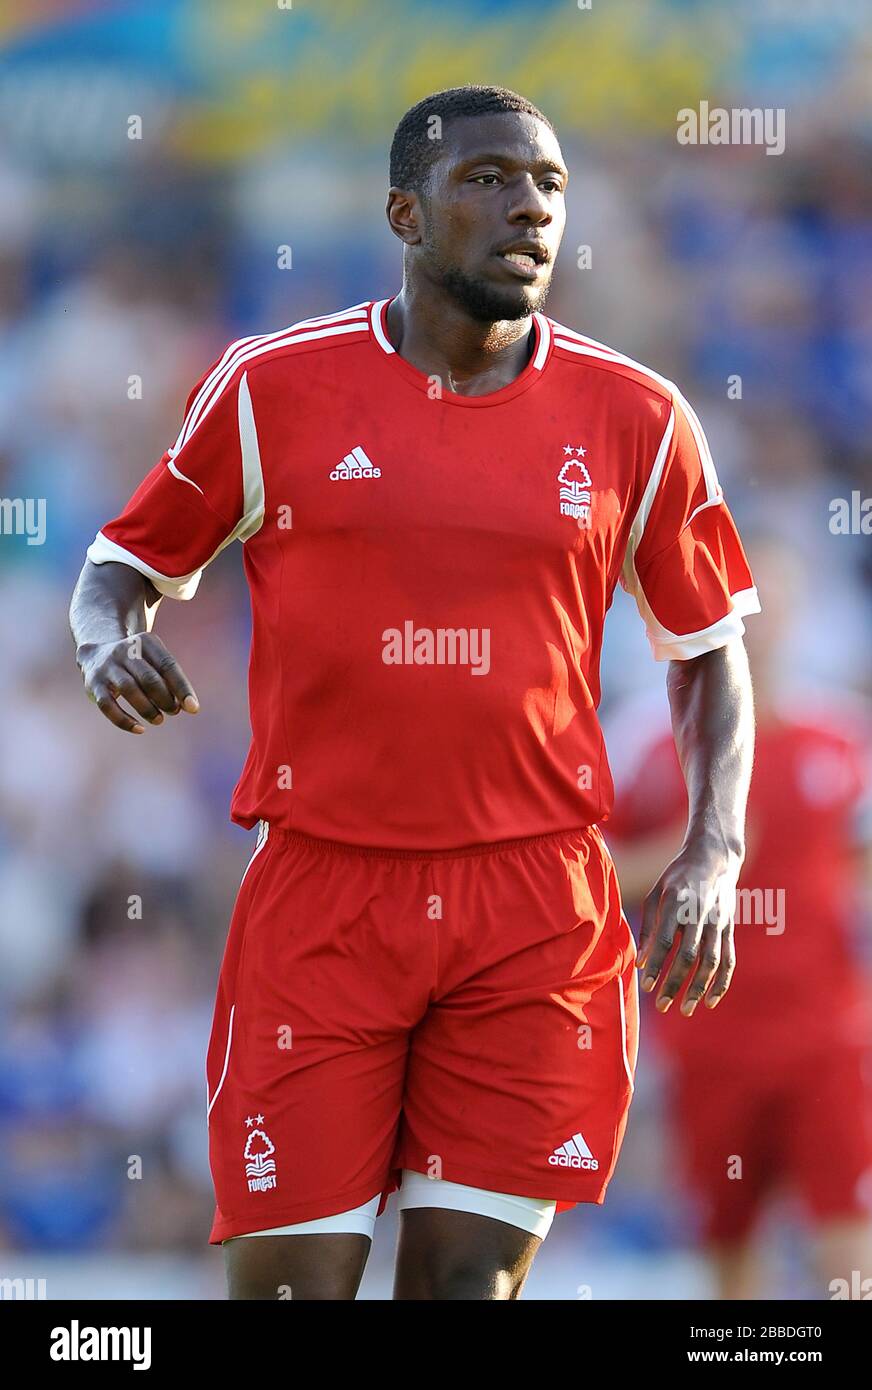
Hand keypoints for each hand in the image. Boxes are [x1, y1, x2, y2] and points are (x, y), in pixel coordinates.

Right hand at [77, 632, 198, 733]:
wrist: (95, 654)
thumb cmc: (137, 663)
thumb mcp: (153, 661)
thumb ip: (170, 680)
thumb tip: (188, 706)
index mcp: (145, 642)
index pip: (168, 665)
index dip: (182, 688)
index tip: (193, 708)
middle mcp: (124, 651)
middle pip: (149, 678)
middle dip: (165, 699)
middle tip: (174, 711)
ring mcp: (107, 667)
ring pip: (129, 689)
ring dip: (148, 709)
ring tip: (159, 719)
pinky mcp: (93, 684)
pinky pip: (107, 705)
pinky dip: (124, 720)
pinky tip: (139, 729)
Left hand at [636, 837, 740, 1016]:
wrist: (714, 858)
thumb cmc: (676, 877)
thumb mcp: (656, 894)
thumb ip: (649, 928)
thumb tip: (642, 963)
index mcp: (676, 902)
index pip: (666, 940)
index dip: (656, 965)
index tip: (646, 985)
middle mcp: (700, 913)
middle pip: (688, 955)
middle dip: (675, 983)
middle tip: (662, 1005)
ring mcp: (718, 922)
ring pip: (711, 961)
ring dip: (699, 988)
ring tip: (686, 1009)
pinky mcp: (729, 928)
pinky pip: (729, 959)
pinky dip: (721, 982)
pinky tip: (710, 1001)